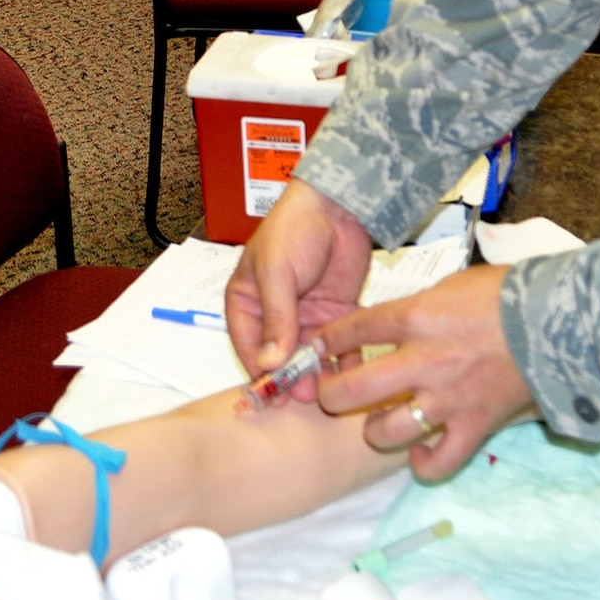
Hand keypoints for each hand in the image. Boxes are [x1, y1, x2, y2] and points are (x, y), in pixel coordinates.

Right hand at [224, 180, 374, 398]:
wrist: (339, 205)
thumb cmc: (294, 230)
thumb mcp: (277, 273)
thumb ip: (276, 319)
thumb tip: (269, 363)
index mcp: (247, 303)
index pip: (249, 347)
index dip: (261, 372)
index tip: (275, 392)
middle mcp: (275, 316)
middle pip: (281, 358)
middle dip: (292, 377)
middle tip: (306, 394)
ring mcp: (307, 316)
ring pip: (310, 357)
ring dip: (318, 374)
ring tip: (329, 390)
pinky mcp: (336, 314)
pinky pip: (339, 346)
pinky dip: (344, 361)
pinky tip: (352, 374)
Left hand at [312, 265, 532, 479]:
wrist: (558, 320)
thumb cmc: (504, 293)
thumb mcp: (449, 285)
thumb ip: (416, 309)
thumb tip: (392, 324)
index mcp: (415, 318)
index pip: (354, 331)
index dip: (329, 341)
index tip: (319, 348)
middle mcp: (424, 362)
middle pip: (354, 390)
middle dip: (331, 395)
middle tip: (331, 394)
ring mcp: (448, 399)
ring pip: (388, 431)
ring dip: (374, 429)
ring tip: (377, 421)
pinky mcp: (474, 425)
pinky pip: (439, 461)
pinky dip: (424, 463)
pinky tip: (418, 452)